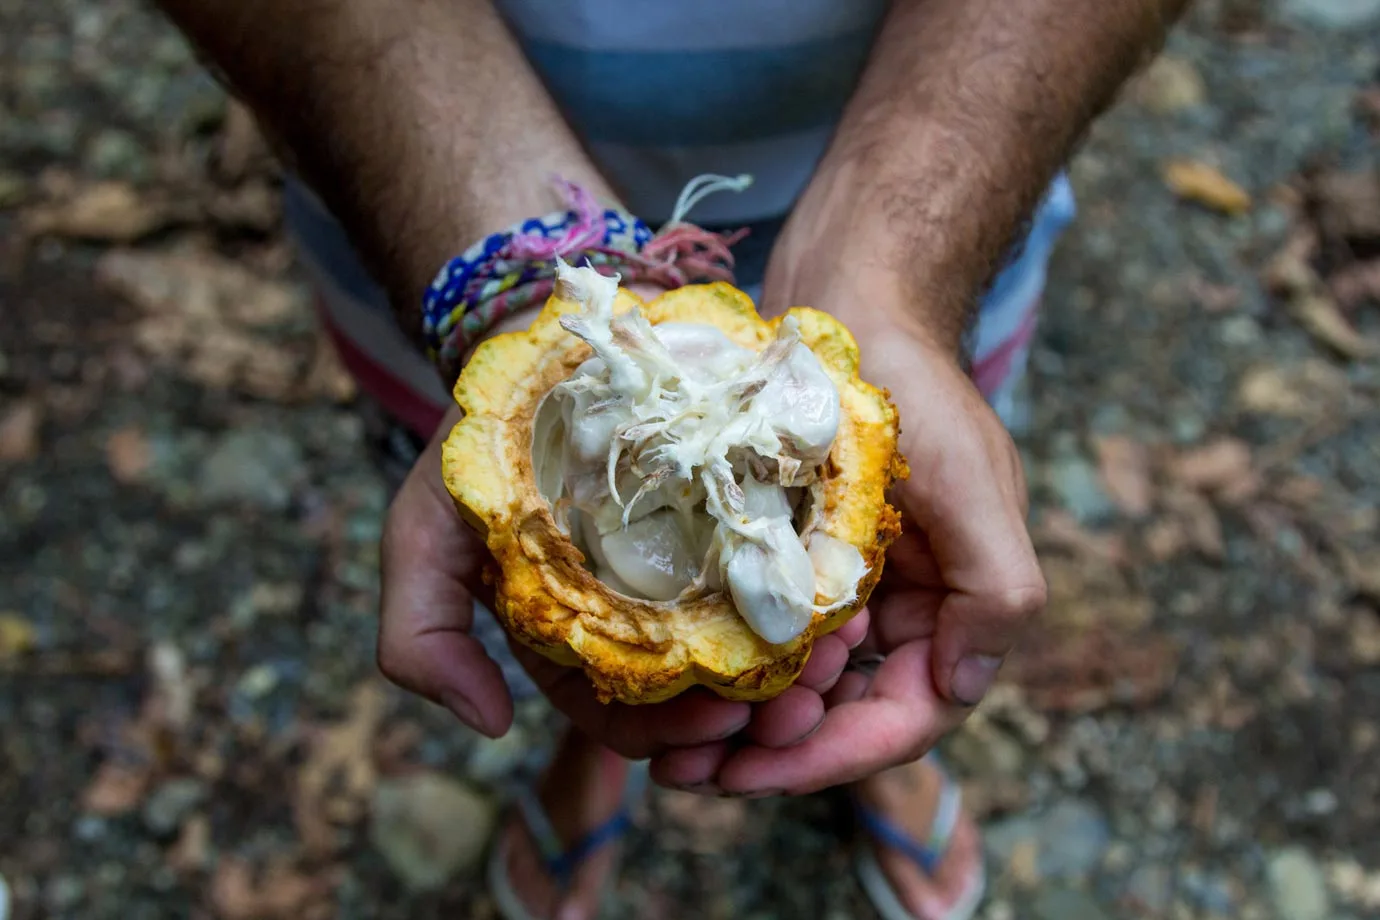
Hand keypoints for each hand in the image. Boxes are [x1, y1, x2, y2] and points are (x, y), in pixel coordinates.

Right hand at [376, 283, 869, 761]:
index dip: (670, 738)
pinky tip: (845, 601)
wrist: (551, 345)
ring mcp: (699, 570)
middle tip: (800, 708)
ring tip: (835, 659)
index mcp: (579, 641)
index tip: (716, 726)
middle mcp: (645, 619)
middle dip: (753, 716)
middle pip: (704, 696)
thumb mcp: (425, 533)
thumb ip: (421, 634)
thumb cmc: (488, 446)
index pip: (627, 719)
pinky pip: (788, 575)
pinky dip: (814, 599)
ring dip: (798, 668)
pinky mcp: (744, 520)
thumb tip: (487, 722)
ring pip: (755, 648)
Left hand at [649, 328, 1045, 794]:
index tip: (750, 772)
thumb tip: (965, 687)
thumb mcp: (972, 484)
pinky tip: (675, 676)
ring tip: (667, 741)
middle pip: (837, 719)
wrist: (853, 306)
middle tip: (686, 768)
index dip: (829, 759)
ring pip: (792, 689)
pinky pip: (758, 635)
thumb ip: (997, 590)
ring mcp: (842, 593)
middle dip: (767, 753)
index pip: (901, 720)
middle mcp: (898, 617)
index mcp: (953, 613)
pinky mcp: (791, 564)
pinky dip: (725, 663)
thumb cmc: (916, 390)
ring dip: (738, 723)